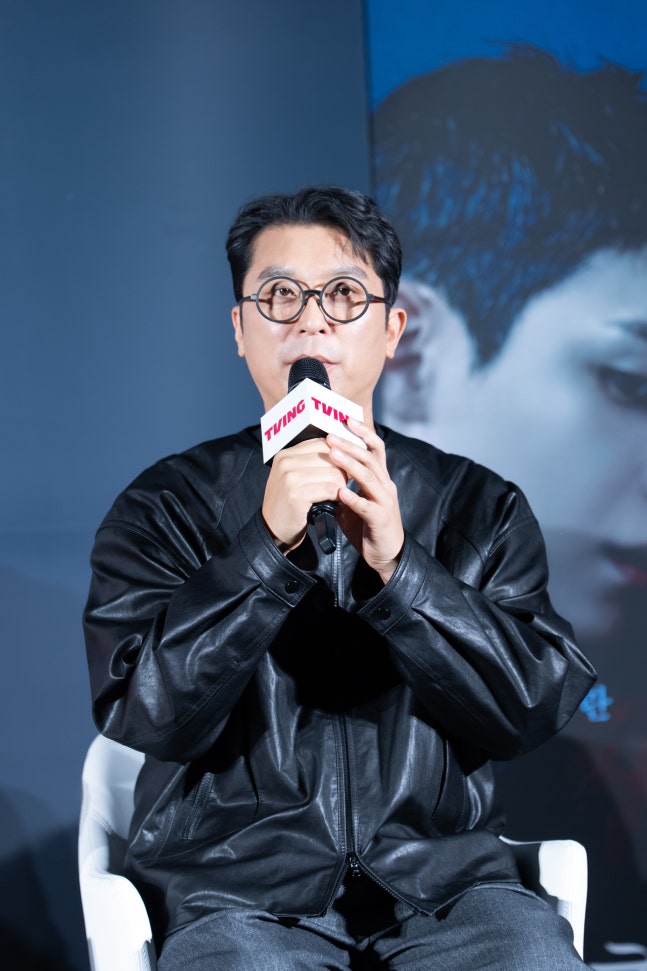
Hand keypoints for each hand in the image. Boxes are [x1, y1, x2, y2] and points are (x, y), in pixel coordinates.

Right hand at [262, 438, 346, 552]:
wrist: (272, 529)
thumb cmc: (287, 502)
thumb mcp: (294, 476)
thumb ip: (311, 461)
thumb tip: (342, 451)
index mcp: (286, 454)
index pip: (323, 443)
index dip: (340, 455)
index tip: (346, 466)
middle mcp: (286, 462)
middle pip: (331, 457)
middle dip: (342, 471)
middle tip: (342, 485)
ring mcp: (290, 478)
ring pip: (333, 473)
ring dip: (341, 485)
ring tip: (338, 494)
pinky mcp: (297, 495)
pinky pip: (330, 489)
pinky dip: (337, 496)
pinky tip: (335, 502)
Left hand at [327, 418, 403, 582]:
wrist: (387, 555)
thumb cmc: (369, 526)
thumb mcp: (356, 501)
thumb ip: (345, 485)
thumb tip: (323, 471)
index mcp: (380, 479)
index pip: (375, 449)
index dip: (363, 433)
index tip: (346, 420)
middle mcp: (385, 486)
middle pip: (370, 458)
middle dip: (350, 444)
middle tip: (330, 435)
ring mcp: (385, 502)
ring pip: (370, 477)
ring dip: (350, 465)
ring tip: (333, 454)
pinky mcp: (381, 519)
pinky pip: (367, 506)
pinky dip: (354, 498)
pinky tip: (340, 493)